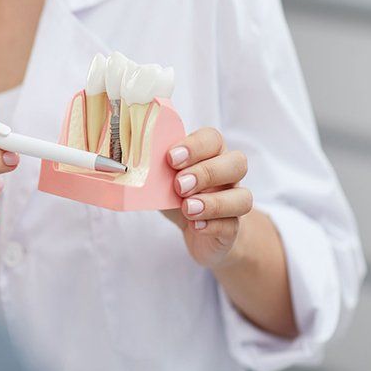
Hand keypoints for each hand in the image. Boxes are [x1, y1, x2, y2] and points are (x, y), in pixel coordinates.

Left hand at [163, 127, 252, 268]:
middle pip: (237, 163)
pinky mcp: (232, 228)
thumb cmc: (177, 195)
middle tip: (179, 185)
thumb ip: (154, 167)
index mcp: (210, 154)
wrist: (196, 230)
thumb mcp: (161, 178)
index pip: (213, 139)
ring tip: (187, 208)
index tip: (171, 157)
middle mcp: (227, 175)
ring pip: (242, 197)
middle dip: (206, 172)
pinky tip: (195, 226)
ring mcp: (233, 202)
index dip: (195, 146)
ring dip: (213, 202)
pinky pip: (232, 225)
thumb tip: (128, 162)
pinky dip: (213, 225)